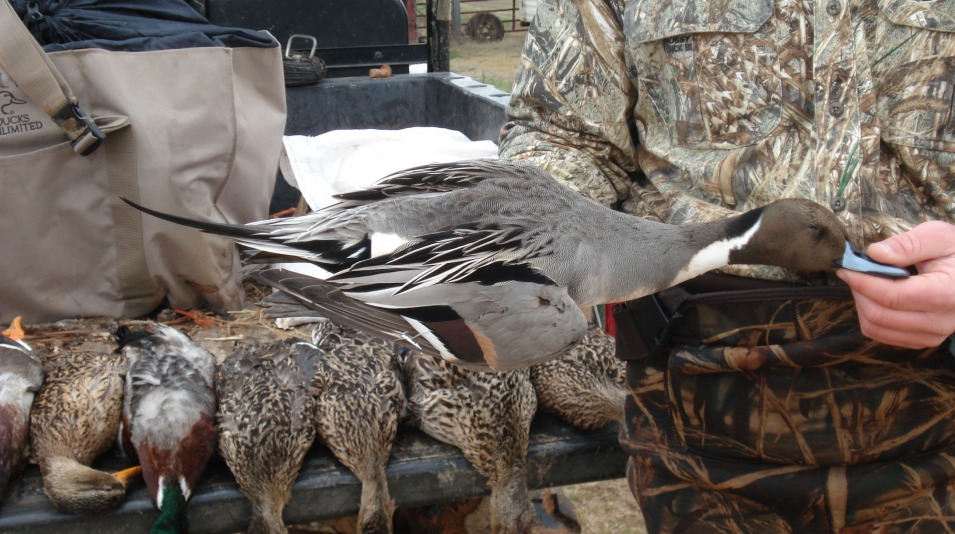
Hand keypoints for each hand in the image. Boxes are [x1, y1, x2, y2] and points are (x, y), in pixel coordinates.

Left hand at [836, 221, 954, 348]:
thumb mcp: (939, 236)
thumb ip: (908, 243)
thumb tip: (875, 253)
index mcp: (947, 294)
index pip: (892, 296)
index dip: (862, 281)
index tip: (846, 268)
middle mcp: (941, 321)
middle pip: (880, 315)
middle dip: (859, 292)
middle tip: (854, 272)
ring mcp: (933, 335)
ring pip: (877, 329)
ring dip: (862, 305)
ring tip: (864, 283)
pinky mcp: (923, 340)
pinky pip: (883, 335)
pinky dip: (870, 316)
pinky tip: (874, 297)